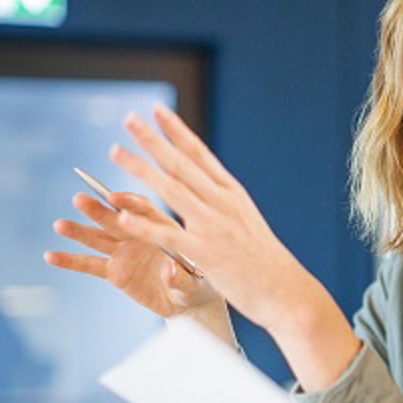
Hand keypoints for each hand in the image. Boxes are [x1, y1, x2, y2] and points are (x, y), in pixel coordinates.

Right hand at [46, 189, 218, 318]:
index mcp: (162, 227)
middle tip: (80, 199)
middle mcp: (139, 234)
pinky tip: (50, 256)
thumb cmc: (200, 283)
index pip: (143, 209)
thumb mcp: (196, 282)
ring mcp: (124, 251)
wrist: (189, 301)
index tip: (113, 197)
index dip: (128, 203)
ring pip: (98, 238)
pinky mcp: (114, 271)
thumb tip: (169, 270)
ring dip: (79, 231)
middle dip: (98, 209)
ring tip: (60, 225)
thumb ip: (182, 277)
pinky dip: (70, 261)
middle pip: (115, 218)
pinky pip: (89, 264)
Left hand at [104, 103, 358, 388]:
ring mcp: (214, 226)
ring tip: (115, 152)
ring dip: (140, 169)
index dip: (177, 131)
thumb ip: (226, 205)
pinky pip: (167, 234)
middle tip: (129, 119)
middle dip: (153, 139)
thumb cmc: (267, 263)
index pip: (200, 154)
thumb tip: (211, 189)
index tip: (157, 111)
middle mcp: (223, 203)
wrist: (287, 291)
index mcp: (233, 195)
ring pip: (170, 189)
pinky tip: (121, 213)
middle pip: (181, 164)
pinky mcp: (205, 253)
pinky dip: (143, 224)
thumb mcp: (248, 222)